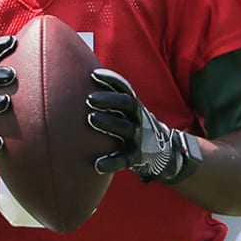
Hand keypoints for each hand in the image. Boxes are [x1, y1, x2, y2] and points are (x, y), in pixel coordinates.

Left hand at [86, 68, 197, 183]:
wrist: (161, 153)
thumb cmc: (131, 127)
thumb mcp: (126, 111)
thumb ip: (109, 99)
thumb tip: (79, 80)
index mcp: (134, 106)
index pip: (124, 88)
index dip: (111, 80)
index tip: (93, 75)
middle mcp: (138, 119)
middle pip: (127, 104)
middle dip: (109, 100)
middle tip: (89, 99)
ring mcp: (139, 137)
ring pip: (126, 128)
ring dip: (109, 122)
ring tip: (91, 118)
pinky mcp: (136, 157)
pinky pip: (124, 159)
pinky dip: (112, 162)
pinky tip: (98, 165)